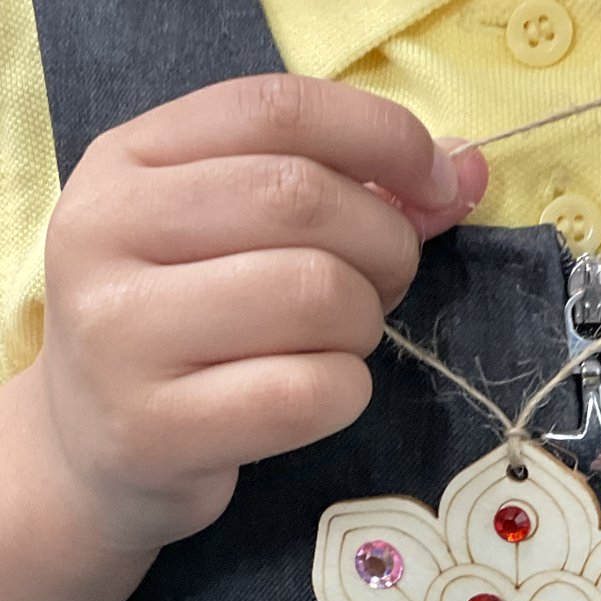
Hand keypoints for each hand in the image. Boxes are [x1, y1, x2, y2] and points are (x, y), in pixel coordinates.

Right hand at [34, 74, 488, 552]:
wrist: (96, 450)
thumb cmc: (185, 328)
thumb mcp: (231, 234)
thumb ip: (341, 189)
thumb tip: (464, 172)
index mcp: (126, 162)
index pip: (275, 110)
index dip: (381, 137)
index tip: (435, 182)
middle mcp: (106, 234)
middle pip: (303, 201)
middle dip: (385, 244)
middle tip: (384, 286)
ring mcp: (121, 336)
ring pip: (317, 295)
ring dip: (364, 326)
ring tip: (337, 344)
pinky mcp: (157, 430)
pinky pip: (310, 393)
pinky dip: (346, 393)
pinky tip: (317, 396)